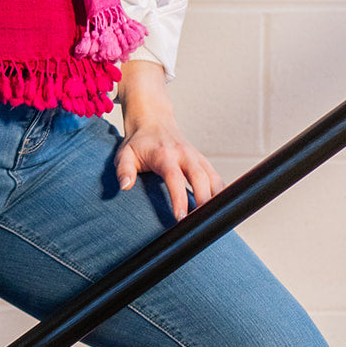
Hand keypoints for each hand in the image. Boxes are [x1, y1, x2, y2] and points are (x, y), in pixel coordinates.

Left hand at [114, 60, 223, 219]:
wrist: (154, 122)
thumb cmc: (139, 143)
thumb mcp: (124, 154)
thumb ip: (123, 170)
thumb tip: (125, 186)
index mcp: (165, 155)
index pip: (175, 178)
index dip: (179, 198)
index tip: (181, 218)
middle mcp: (185, 155)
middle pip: (201, 179)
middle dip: (204, 202)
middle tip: (202, 224)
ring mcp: (197, 158)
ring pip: (214, 179)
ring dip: (217, 200)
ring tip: (214, 221)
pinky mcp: (204, 162)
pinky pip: (217, 179)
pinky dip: (221, 194)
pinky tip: (220, 210)